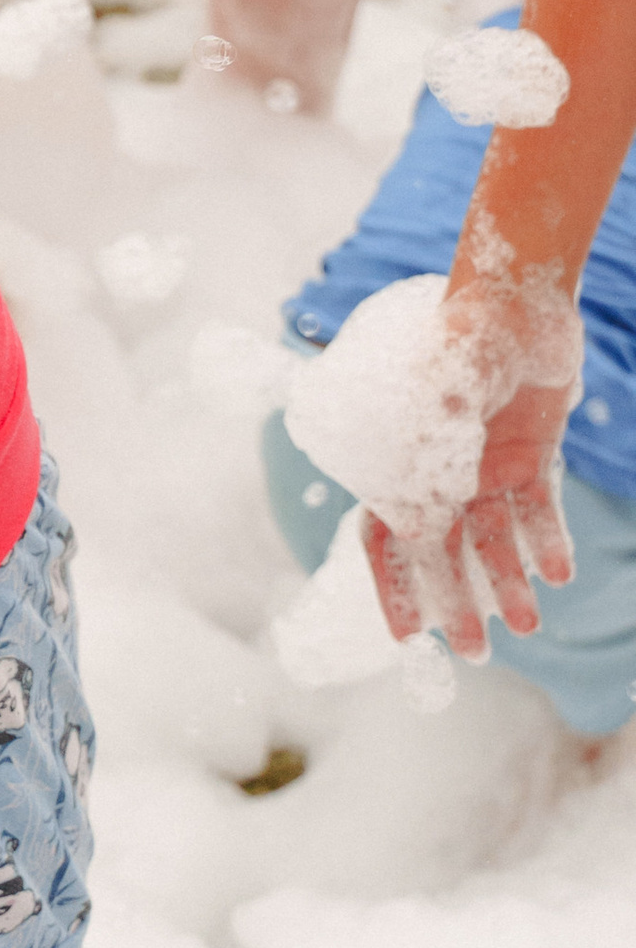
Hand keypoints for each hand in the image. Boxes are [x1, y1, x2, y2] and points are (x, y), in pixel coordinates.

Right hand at [358, 275, 581, 658]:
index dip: (397, 588)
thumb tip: (417, 533)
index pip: (388, 537)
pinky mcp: (529, 450)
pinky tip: (559, 573)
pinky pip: (536, 509)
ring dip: (509, 582)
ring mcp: (485, 461)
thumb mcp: (432, 409)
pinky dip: (547, 541)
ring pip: (493, 538)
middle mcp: (439, 468)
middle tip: (479, 654)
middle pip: (442, 550)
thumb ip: (423, 470)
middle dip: (459, 604)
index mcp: (397, 459)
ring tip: (531, 624)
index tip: (412, 639)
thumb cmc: (457, 341)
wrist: (517, 294)